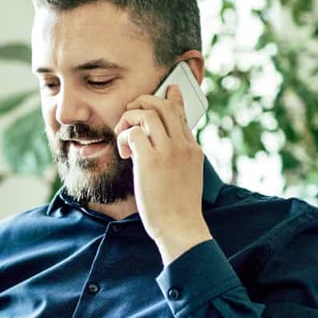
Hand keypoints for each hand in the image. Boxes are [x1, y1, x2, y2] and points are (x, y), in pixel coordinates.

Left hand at [114, 83, 212, 262]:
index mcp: (193, 149)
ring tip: (123, 135)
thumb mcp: (187, 176)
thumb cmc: (179, 208)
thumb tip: (163, 149)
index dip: (172, 99)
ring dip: (129, 119)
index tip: (168, 89)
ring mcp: (168, 151)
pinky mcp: (151, 160)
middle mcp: (183, 145)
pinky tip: (125, 153)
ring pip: (147, 113)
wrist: (181, 227)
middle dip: (143, 101)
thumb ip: (179, 158)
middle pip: (163, 105)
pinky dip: (124, 137)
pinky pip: (133, 133)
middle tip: (130, 113)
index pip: (182, 114)